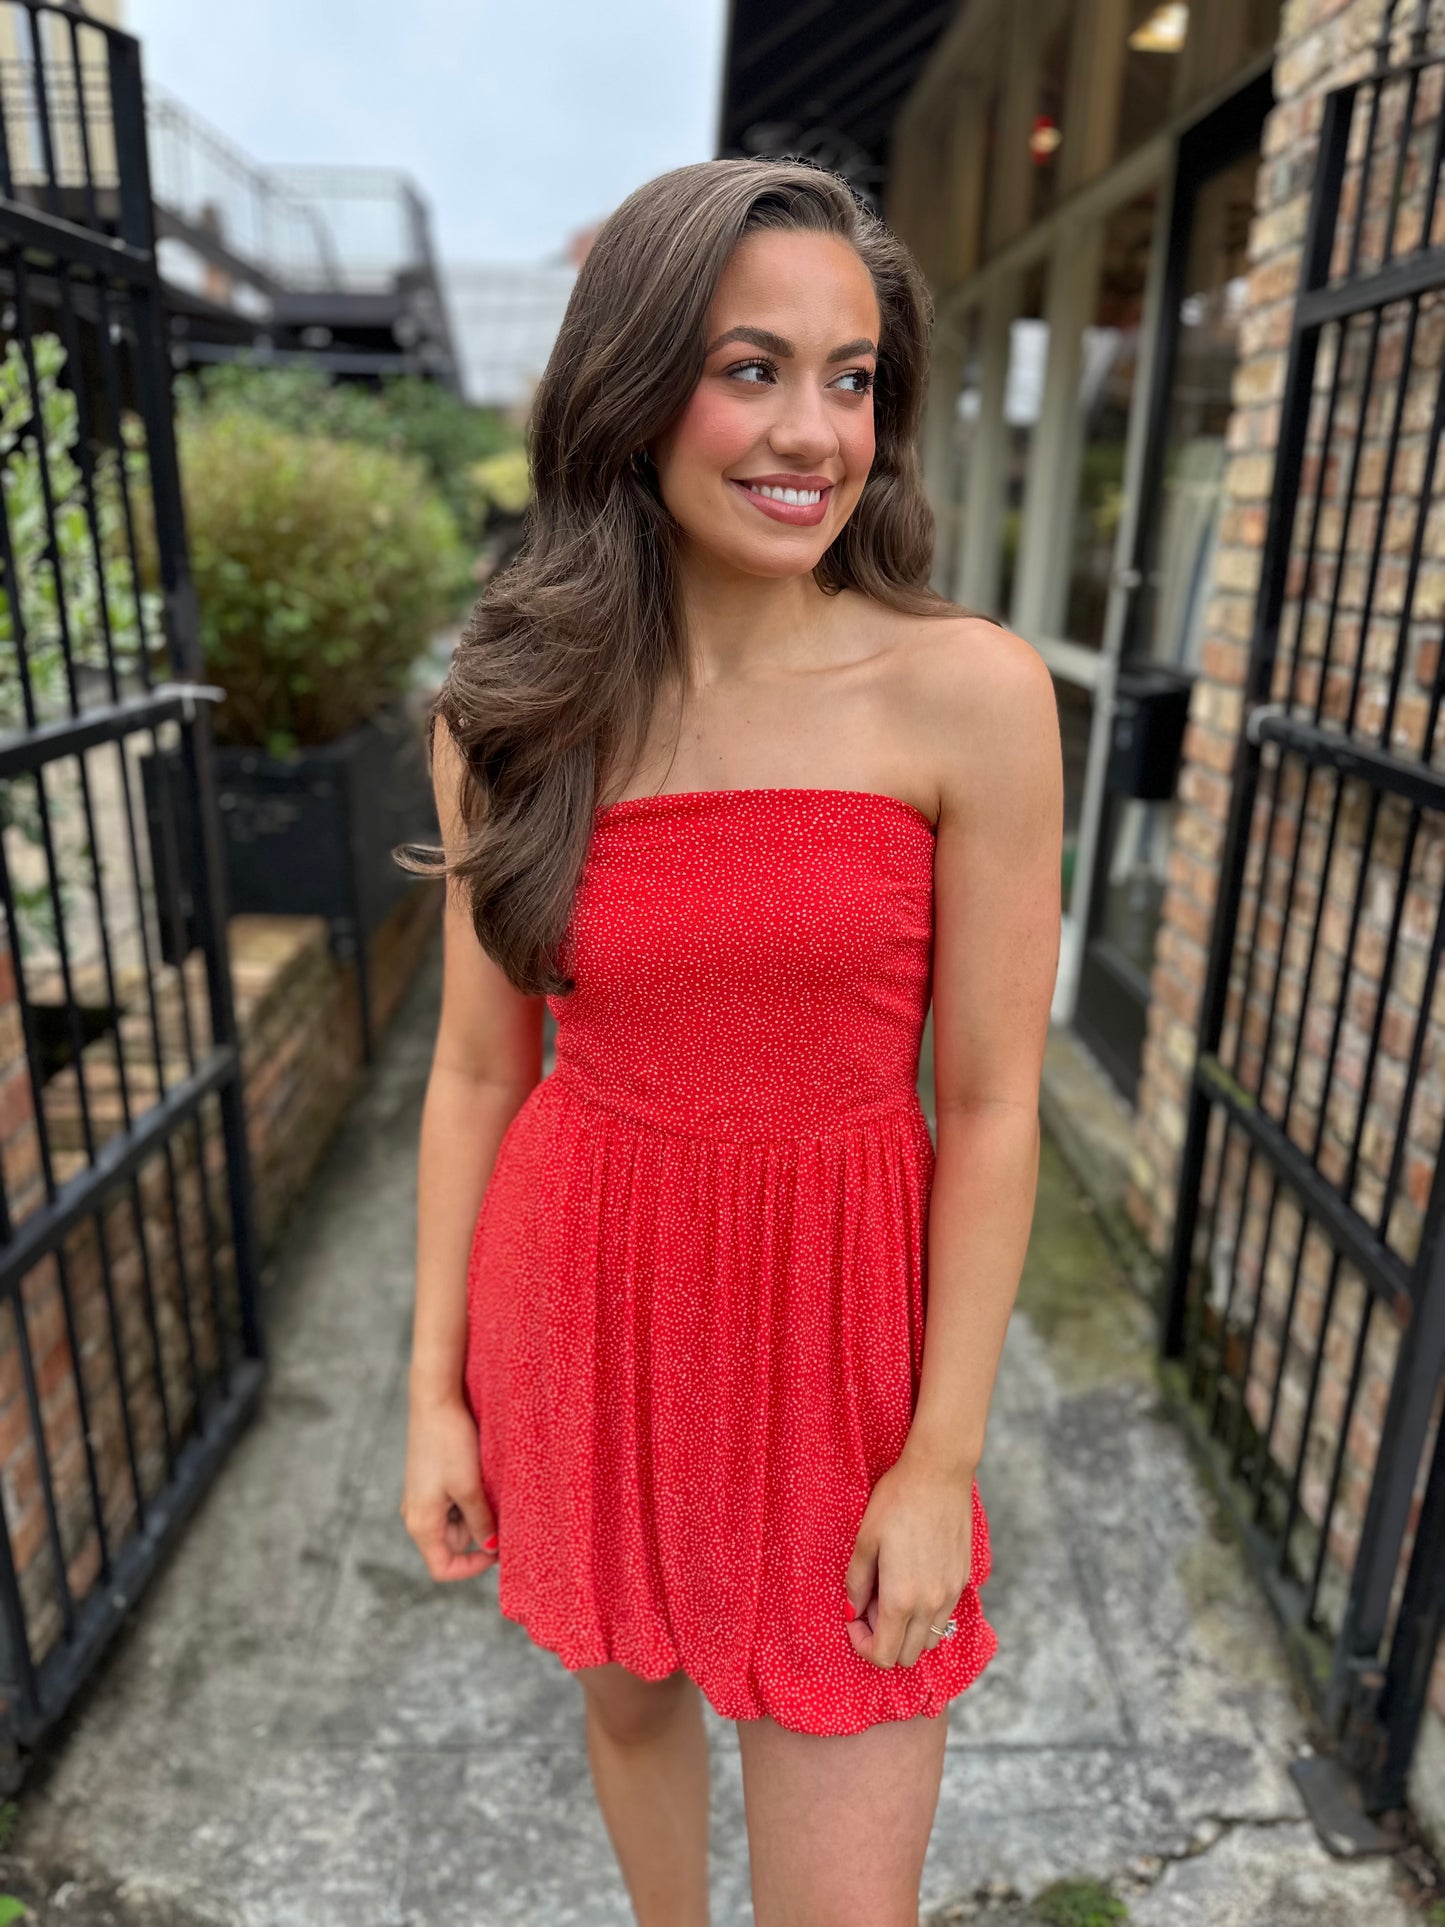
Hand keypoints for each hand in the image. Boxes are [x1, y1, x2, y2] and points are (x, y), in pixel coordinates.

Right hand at [401, 1391, 497, 1581]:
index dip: (471, 1567)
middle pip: (452, 1544)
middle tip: (496, 1505)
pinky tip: (476, 1474)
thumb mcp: (469, 1487)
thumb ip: (480, 1522)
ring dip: (475, 1511)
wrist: (434, 1401)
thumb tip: (491, 1547)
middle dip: (477, 1531)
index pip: (442, 1568)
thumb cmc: (449, 1443)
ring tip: (485, 1484)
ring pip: (455, 1522)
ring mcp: (421, 1498)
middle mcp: (416, 1515)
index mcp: (421, 1524)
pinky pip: (452, 1503)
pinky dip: (468, 1496)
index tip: (498, 1549)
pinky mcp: (428, 1482)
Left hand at [844, 1445, 974, 1668]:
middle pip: (907, 1656)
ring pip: (929, 1640)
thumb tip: (852, 1611)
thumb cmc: (897, 1501)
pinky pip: (944, 1615)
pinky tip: (913, 1581)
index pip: (884, 1655)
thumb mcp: (865, 1540)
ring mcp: (951, 1593)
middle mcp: (931, 1604)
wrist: (939, 1473)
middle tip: (871, 1606)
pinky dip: (925, 1614)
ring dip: (907, 1631)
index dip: (862, 1645)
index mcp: (902, 1599)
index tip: (854, 1619)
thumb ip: (857, 1583)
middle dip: (884, 1641)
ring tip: (892, 1594)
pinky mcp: (963, 1579)